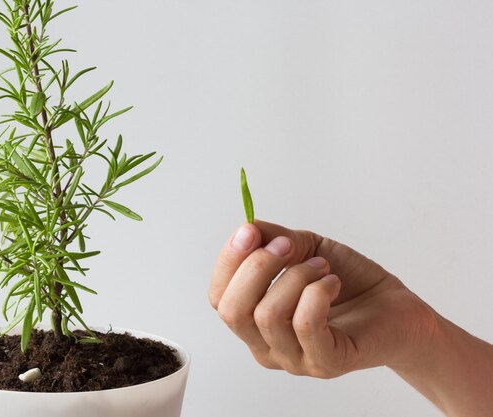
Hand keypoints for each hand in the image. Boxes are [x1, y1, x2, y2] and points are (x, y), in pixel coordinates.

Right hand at [209, 219, 437, 377]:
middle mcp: (266, 345)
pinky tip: (332, 282)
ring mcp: (294, 359)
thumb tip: (247, 227)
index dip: (228, 262)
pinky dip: (318, 292)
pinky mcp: (326, 363)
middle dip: (256, 268)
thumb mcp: (304, 249)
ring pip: (268, 315)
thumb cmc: (346, 281)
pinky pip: (306, 325)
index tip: (249, 232)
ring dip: (296, 277)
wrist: (394, 307)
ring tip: (321, 267)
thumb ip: (273, 238)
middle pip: (232, 311)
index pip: (218, 297)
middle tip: (287, 246)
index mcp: (253, 319)